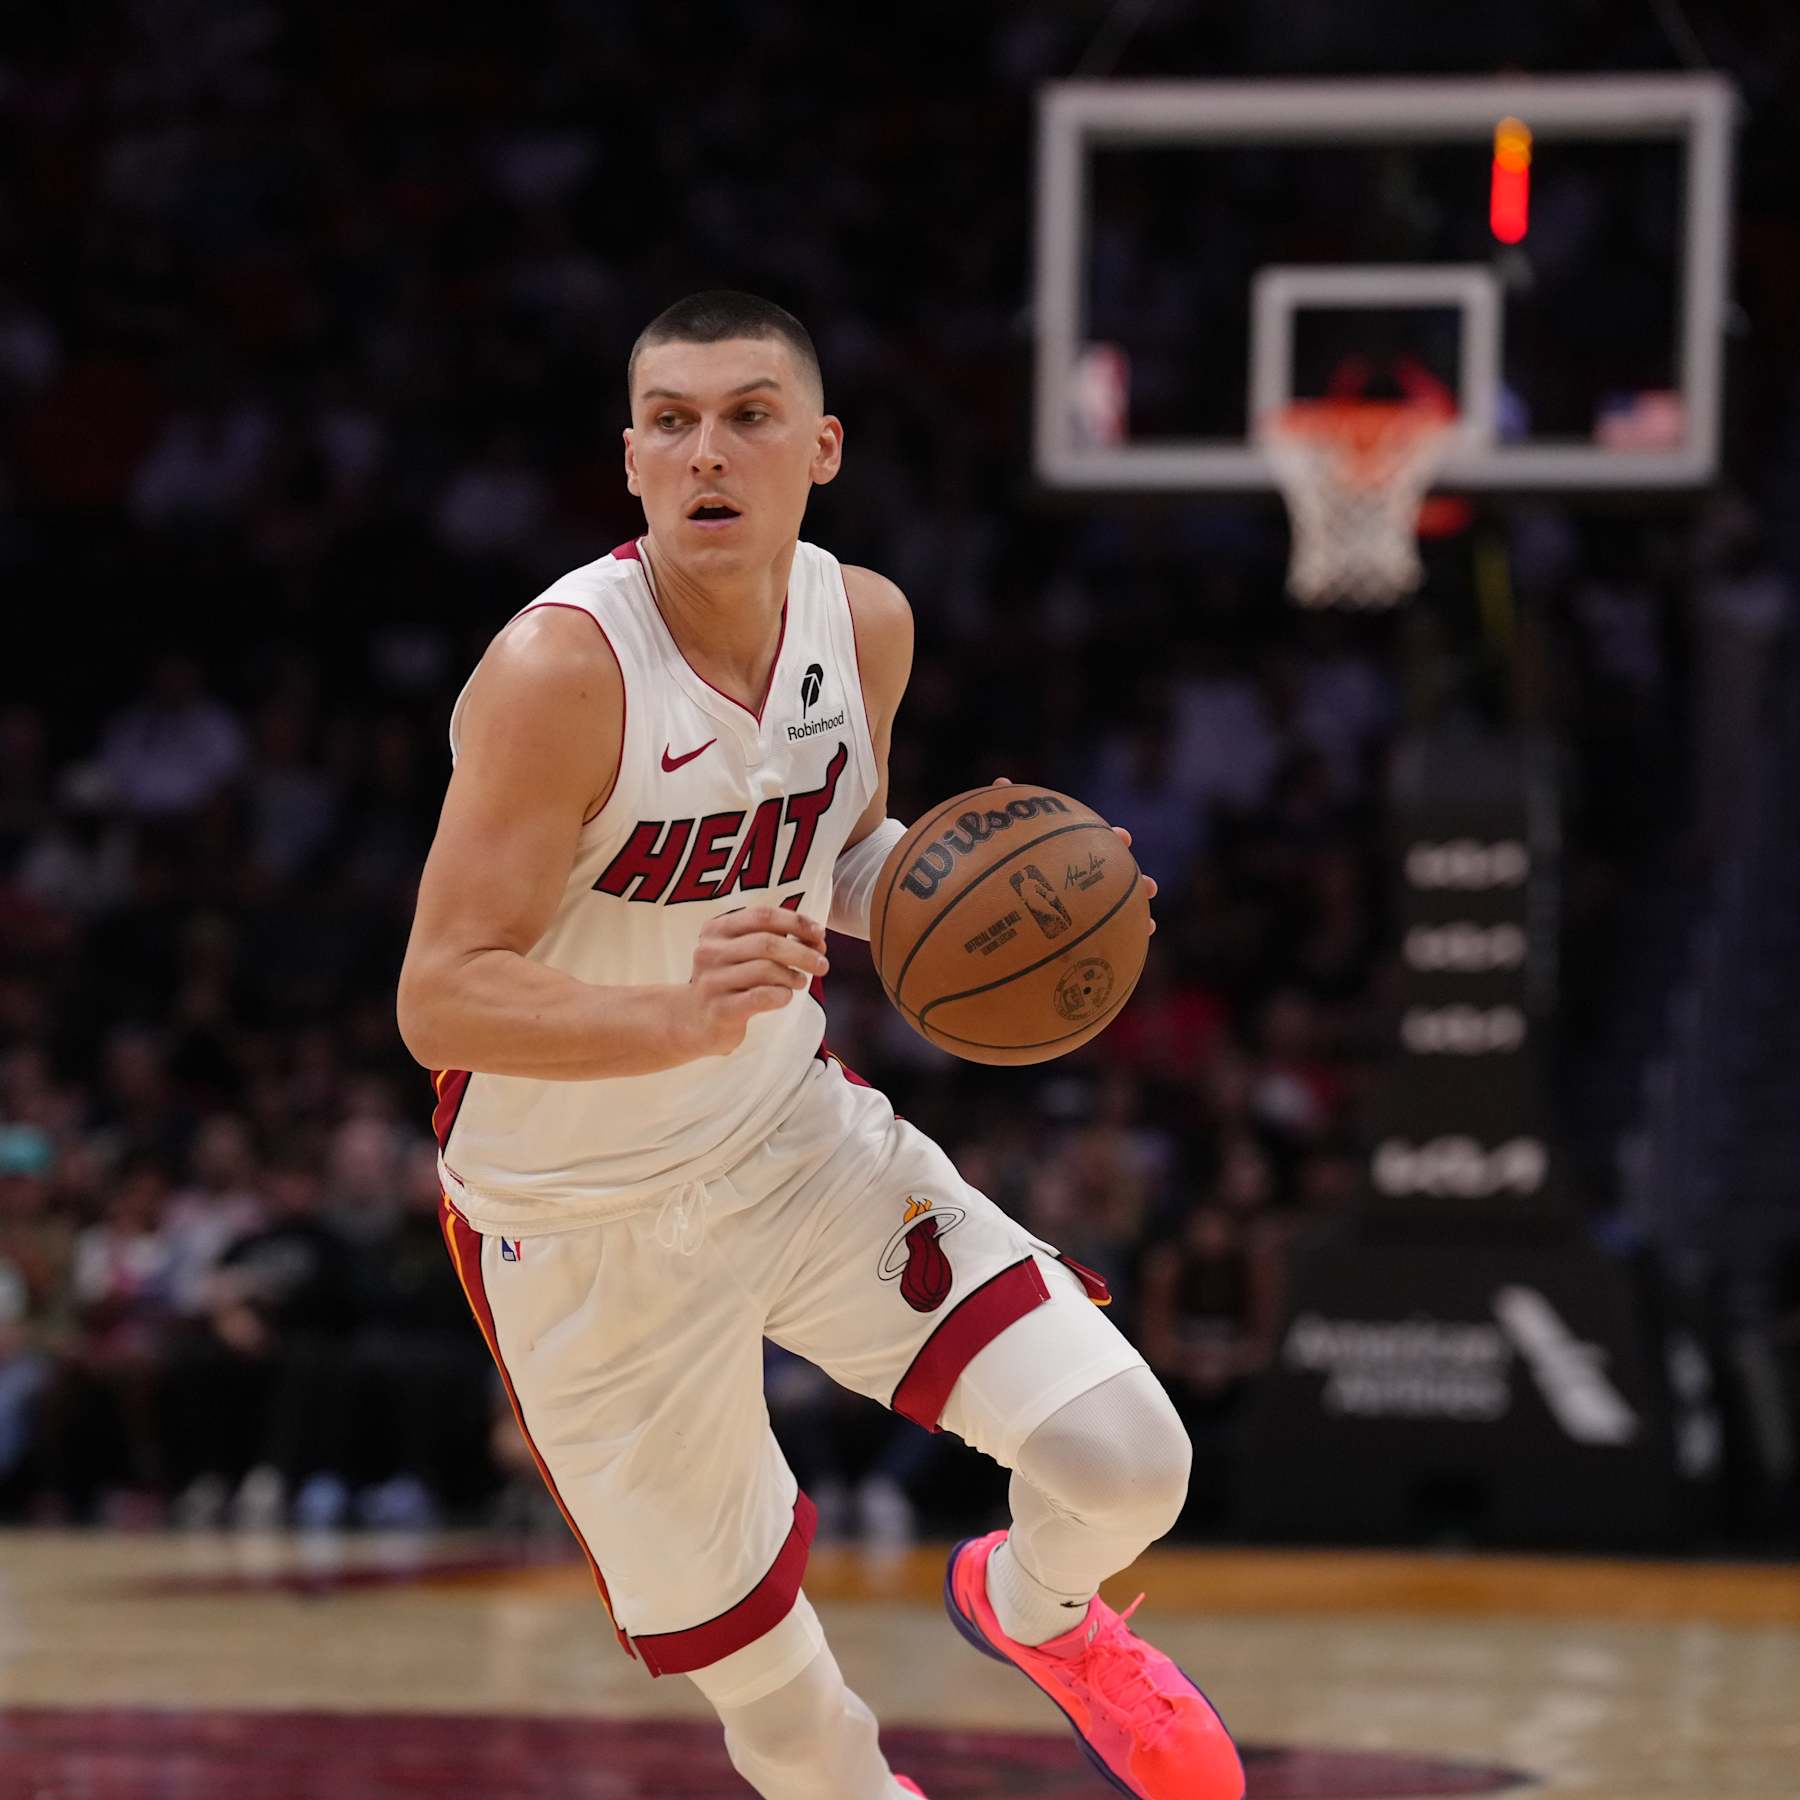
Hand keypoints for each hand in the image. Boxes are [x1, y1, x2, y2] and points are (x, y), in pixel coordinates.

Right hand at [679, 904, 829, 1057]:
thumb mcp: (741, 952)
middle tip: (822, 964)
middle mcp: (710, 951)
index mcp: (717, 929)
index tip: (819, 934)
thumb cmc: (728, 980)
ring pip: (766, 969)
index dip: (796, 922)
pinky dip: (782, 995)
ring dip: (793, 975)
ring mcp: (713, 980)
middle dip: (802, 951)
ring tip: (800, 982)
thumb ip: (772, 939)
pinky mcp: (720, 1009)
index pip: (763, 915)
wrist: (693, 1019)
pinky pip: (761, 997)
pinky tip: (785, 996)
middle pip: (767, 942)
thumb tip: (816, 936)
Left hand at [990, 777, 1157, 932]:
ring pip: (1115, 906)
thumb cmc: (989, 864)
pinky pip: (1100, 935)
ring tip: (1149, 923)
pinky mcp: (1072, 928)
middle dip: (1134, 880)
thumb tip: (1002, 780)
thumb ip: (1002, 809)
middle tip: (1150, 886)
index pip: (1097, 841)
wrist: (986, 903)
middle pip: (1114, 875)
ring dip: (1134, 913)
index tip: (1123, 839)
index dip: (1112, 839)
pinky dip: (1120, 939)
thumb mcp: (994, 838)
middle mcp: (1077, 876)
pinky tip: (1133, 945)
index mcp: (1068, 852)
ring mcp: (1077, 902)